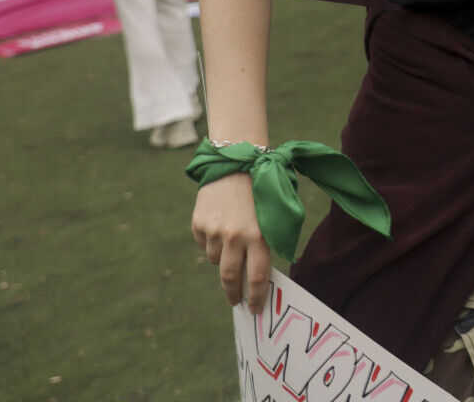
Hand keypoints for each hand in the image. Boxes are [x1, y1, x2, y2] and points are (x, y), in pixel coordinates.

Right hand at [193, 173, 273, 311]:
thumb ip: (270, 243)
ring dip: (224, 257)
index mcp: (260, 235)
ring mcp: (214, 231)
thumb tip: (264, 275)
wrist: (236, 163)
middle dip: (234, 293)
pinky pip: (205, 244)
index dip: (257, 296)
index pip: (258, 276)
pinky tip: (220, 225)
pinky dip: (212, 242)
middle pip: (231, 277)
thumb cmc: (262, 191)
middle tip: (236, 301)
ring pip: (216, 260)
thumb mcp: (274, 216)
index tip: (255, 310)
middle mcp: (235, 236)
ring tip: (233, 239)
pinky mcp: (199, 224)